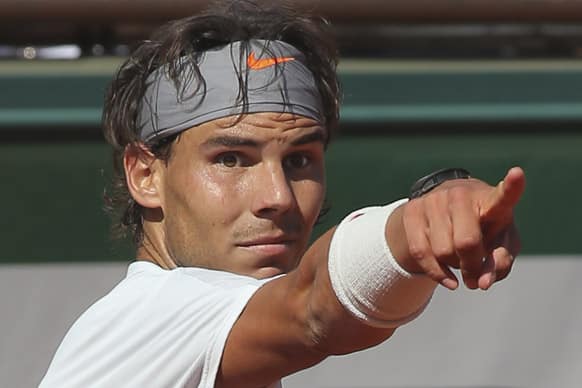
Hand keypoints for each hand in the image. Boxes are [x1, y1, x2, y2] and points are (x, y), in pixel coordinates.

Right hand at [387, 167, 525, 289]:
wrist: (444, 212)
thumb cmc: (483, 230)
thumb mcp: (499, 245)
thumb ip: (499, 263)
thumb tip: (481, 283)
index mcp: (491, 201)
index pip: (503, 196)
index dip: (512, 187)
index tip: (518, 174)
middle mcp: (461, 195)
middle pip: (466, 242)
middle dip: (472, 266)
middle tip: (476, 274)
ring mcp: (434, 200)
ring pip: (442, 251)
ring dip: (453, 267)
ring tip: (459, 261)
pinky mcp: (412, 210)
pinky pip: (420, 252)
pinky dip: (436, 273)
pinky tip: (448, 279)